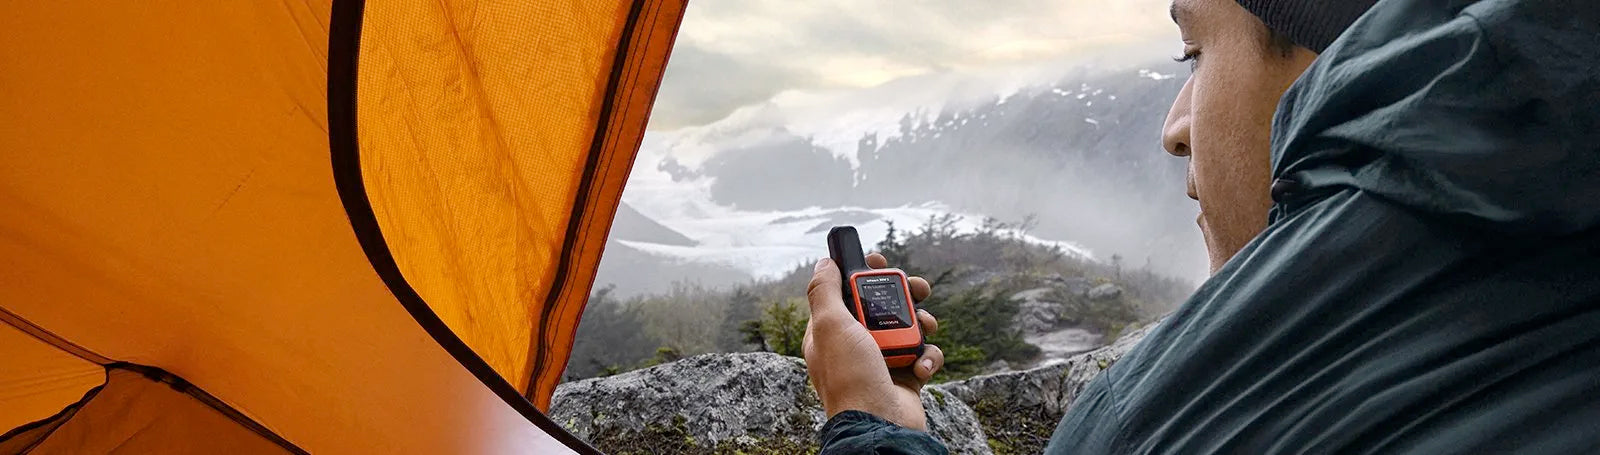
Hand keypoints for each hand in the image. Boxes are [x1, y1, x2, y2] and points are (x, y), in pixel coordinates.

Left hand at [804, 253, 943, 429]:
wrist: (879, 426)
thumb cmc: (850, 378)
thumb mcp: (829, 326)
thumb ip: (824, 291)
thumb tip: (824, 263)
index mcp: (831, 331)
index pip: (845, 292)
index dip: (862, 273)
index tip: (879, 260)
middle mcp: (856, 344)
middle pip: (882, 305)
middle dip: (903, 293)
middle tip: (919, 287)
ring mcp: (882, 360)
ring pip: (908, 327)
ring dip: (922, 323)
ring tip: (926, 326)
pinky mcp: (905, 376)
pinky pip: (923, 355)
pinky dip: (928, 358)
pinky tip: (921, 366)